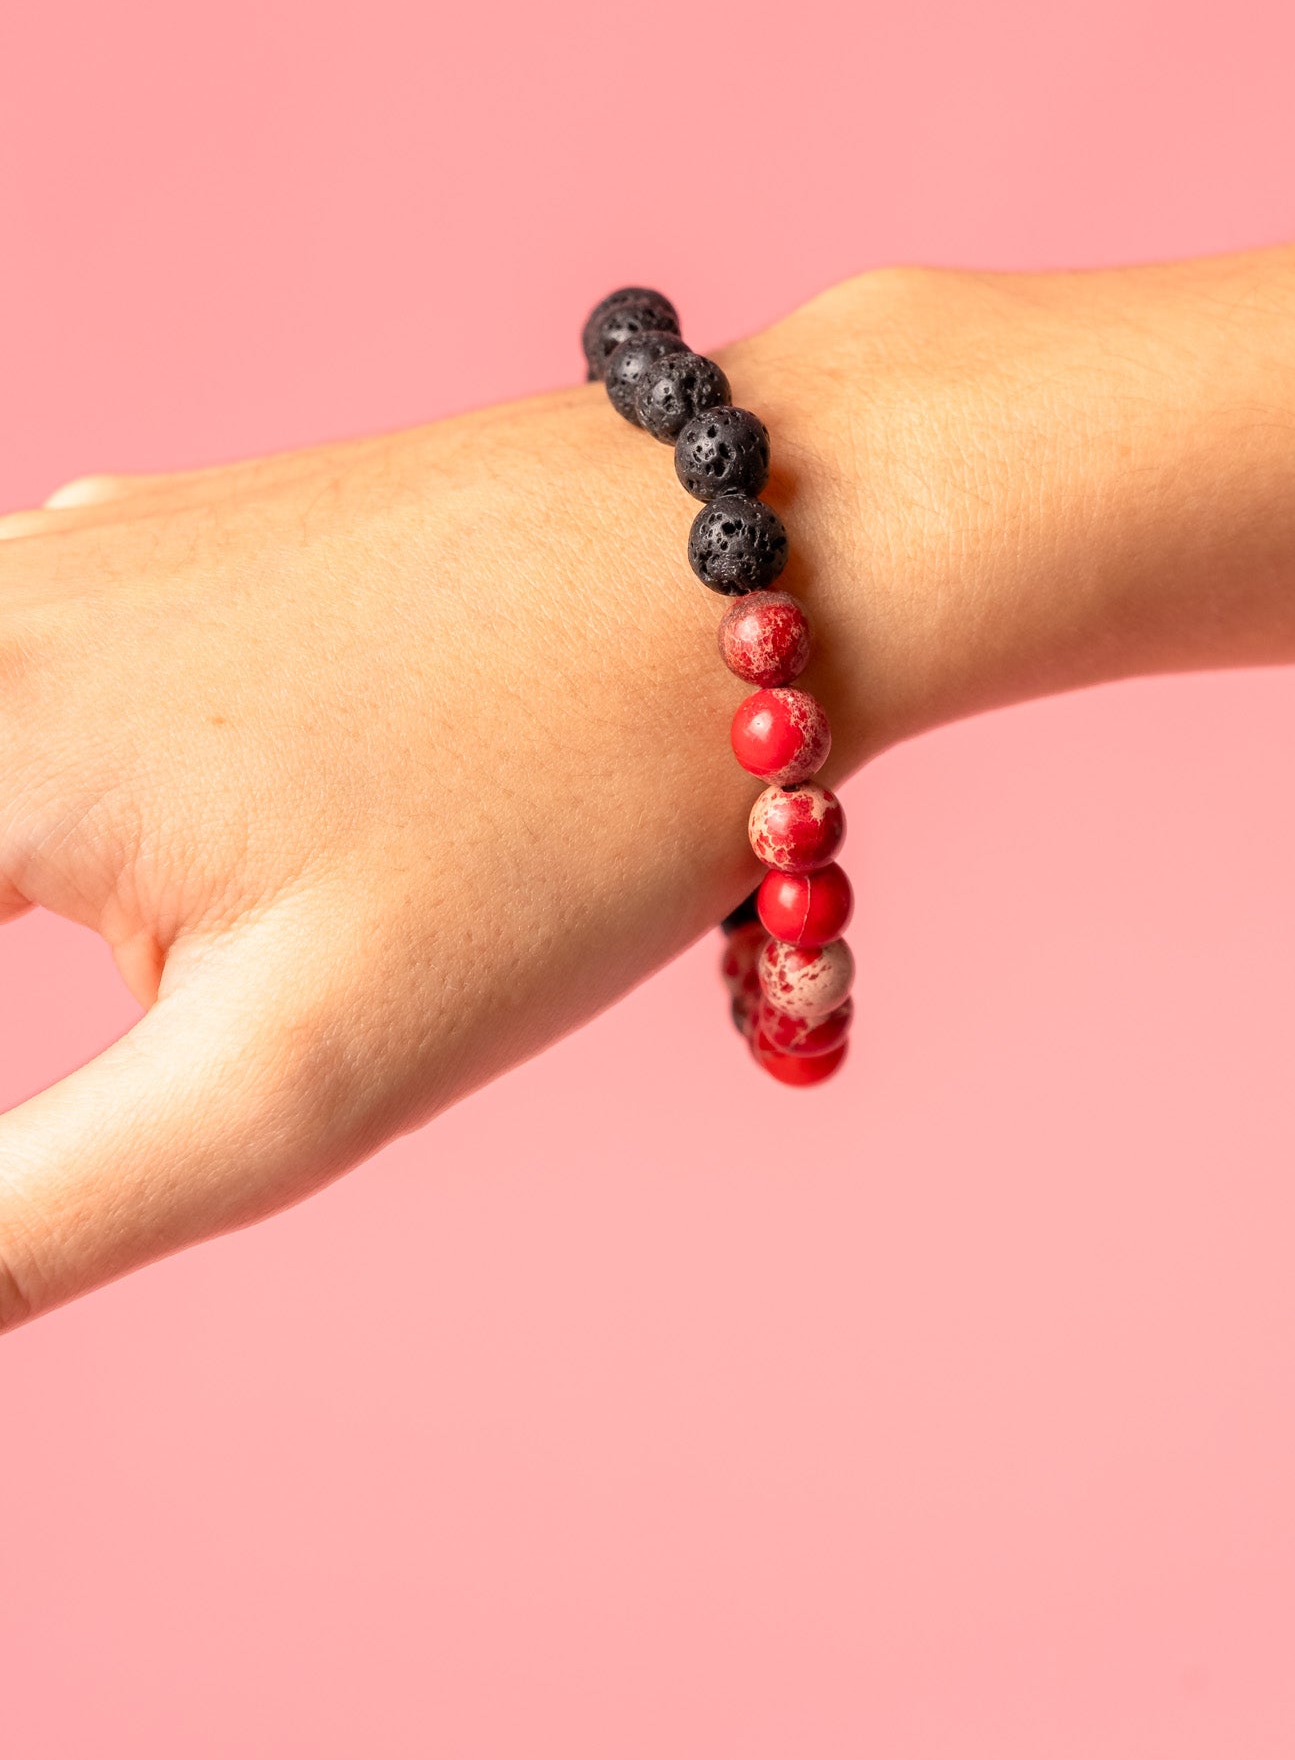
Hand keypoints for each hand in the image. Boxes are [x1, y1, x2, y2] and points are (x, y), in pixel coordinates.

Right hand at [0, 339, 901, 1328]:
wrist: (754, 561)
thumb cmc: (549, 818)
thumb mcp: (288, 1076)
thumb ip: (19, 1217)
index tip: (47, 1171)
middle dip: (12, 985)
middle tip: (167, 1030)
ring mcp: (68, 551)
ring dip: (9, 857)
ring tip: (188, 979)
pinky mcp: (159, 542)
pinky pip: (1, 665)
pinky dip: (15, 776)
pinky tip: (76, 850)